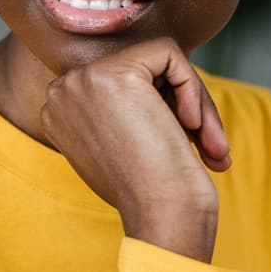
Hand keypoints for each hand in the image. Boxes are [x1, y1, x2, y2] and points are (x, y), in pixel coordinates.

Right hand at [38, 38, 230, 261]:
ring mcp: (82, 80)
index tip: (183, 146)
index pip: (122, 82)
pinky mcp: (114, 73)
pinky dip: (194, 87)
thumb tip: (161, 78)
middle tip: (209, 146)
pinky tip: (191, 125)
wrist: (161, 218)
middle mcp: (62, 91)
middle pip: (140, 68)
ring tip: (210, 144)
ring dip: (195, 100)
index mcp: (60, 111)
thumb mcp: (125, 145)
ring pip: (158, 59)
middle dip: (182, 102)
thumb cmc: (154, 196)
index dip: (161, 108)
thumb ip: (126, 109)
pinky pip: (170, 54)